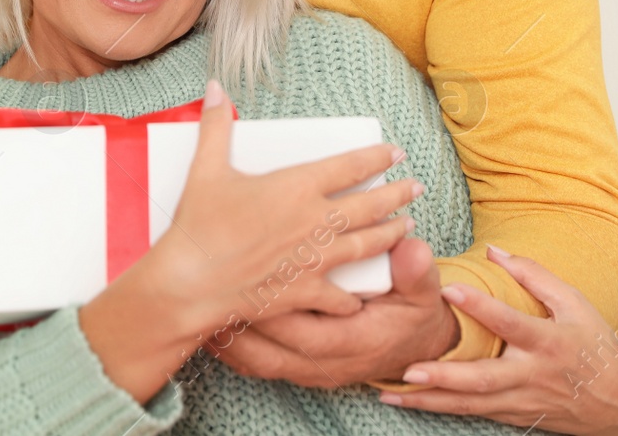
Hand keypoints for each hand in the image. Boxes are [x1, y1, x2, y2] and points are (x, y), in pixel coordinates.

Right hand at [80, 79, 419, 401]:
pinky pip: (340, 296)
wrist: (191, 281)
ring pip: (366, 245)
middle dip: (397, 195)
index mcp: (297, 186)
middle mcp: (314, 221)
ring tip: (408, 227)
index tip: (395, 153)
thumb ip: (215, 126)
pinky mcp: (305, 291)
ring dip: (390, 235)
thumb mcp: (206, 168)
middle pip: (369, 205)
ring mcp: (314, 258)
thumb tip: (213, 87)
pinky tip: (363, 297)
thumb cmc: (199, 225)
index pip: (350, 166)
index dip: (377, 158)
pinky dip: (354, 297)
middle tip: (415, 188)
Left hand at [214, 235, 458, 385]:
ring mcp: (309, 369)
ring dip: (227, 340)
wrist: (416, 350)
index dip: (271, 311)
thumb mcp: (423, 292)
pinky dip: (233, 350)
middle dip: (236, 324)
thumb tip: (413, 247)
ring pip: (257, 362)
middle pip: (268, 351)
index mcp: (352, 342)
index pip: (302, 330)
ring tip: (194, 313)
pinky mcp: (298, 367)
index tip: (243, 284)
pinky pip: (258, 365)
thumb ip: (416, 271)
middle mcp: (326, 362)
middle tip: (203, 295)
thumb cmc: (412, 315)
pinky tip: (209, 331)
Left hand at [381, 247, 617, 435]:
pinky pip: (473, 413)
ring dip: (431, 400)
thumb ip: (534, 276)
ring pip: (471, 404)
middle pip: (484, 379)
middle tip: (410, 369)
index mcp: (548, 341)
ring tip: (392, 391)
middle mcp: (531, 375)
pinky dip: (441, 409)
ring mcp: (520, 400)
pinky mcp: (513, 415)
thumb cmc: (594, 346)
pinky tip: (412, 403)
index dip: (481, 306)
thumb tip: (494, 251)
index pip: (510, 323)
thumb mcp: (574, 303)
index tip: (448, 289)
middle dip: (445, 377)